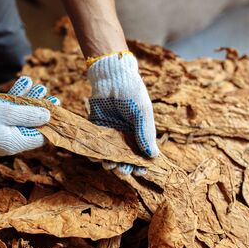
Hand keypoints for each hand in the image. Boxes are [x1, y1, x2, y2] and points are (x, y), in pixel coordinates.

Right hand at [0, 76, 58, 155]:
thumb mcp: (6, 111)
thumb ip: (29, 114)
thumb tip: (49, 116)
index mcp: (13, 144)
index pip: (40, 137)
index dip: (50, 122)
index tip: (57, 107)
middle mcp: (8, 142)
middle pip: (31, 126)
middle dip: (40, 108)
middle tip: (51, 95)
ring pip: (20, 117)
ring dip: (29, 100)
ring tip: (38, 85)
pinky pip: (8, 114)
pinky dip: (15, 100)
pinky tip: (23, 84)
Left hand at [87, 52, 158, 174]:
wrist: (111, 76)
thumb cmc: (132, 92)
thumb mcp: (142, 113)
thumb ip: (145, 134)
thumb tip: (154, 156)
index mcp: (140, 132)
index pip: (142, 154)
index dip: (141, 165)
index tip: (140, 171)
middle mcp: (125, 135)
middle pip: (125, 158)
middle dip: (124, 167)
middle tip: (123, 169)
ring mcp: (110, 132)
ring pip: (109, 154)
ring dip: (110, 162)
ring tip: (109, 164)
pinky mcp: (96, 128)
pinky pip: (95, 144)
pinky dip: (95, 153)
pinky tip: (96, 157)